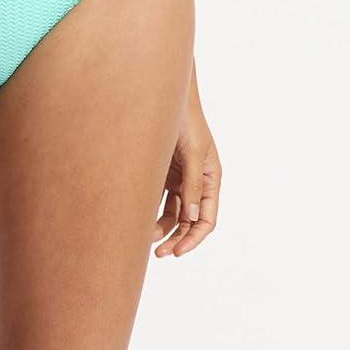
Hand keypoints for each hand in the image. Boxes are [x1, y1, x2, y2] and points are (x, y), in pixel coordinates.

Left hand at [153, 67, 220, 257]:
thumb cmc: (185, 120)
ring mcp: (178, 176)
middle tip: (158, 254)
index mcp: (211, 179)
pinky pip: (157, 197)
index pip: (207, 219)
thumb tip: (193, 219)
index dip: (193, 238)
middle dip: (176, 238)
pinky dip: (150, 210)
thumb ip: (194, 185)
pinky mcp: (161, 170)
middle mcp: (196, 181)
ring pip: (171, 212)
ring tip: (143, 237)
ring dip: (160, 227)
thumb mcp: (194, 153)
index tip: (177, 252)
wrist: (163, 94)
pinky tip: (138, 218)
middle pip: (188, 220)